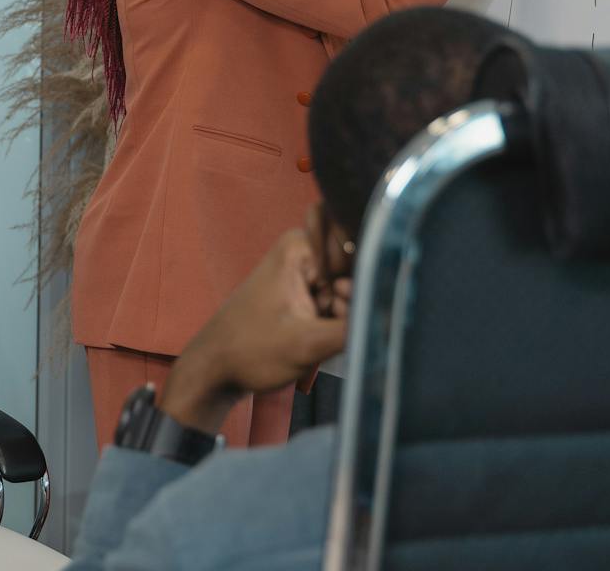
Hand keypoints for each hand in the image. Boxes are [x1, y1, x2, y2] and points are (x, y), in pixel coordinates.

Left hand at [158, 218, 350, 434]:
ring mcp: (306, 273)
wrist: (216, 370)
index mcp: (301, 246)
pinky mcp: (306, 293)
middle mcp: (305, 251)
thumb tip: (394, 319)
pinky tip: (319, 336)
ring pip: (352, 288)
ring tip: (319, 332)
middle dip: (354, 299)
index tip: (350, 299)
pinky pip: (340, 302)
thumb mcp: (308, 344)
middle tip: (330, 321)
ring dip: (346, 315)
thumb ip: (355, 328)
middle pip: (359, 267)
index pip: (358, 239)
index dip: (366, 270)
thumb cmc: (251, 351)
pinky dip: (336, 323)